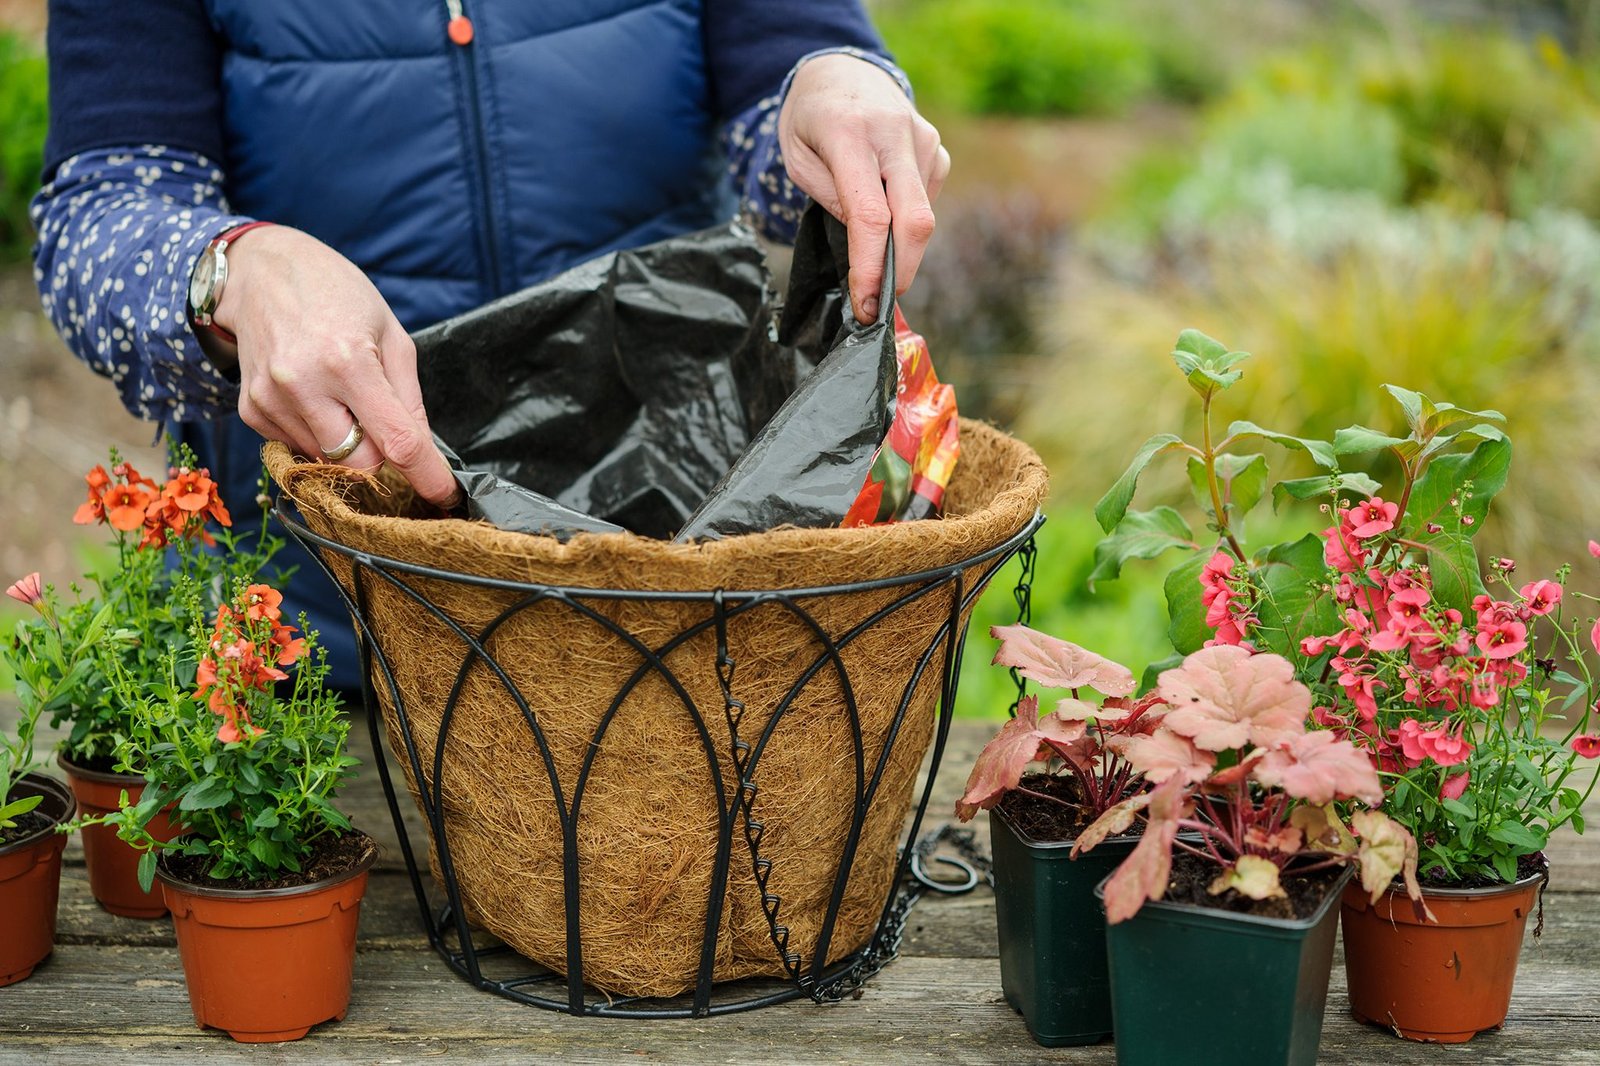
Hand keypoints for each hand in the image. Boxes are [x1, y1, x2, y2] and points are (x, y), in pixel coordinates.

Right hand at [209, 226, 458, 505]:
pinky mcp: (251, 411)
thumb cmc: (336, 295)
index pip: (397, 442)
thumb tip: (424, 453)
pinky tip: (315, 397)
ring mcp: (271, 401)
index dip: (427, 477)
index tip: (445, 495)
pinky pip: (297, 449)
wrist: (260, 271)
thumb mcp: (390, 334)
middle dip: (382, 460)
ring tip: (342, 397)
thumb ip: (409, 398)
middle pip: (359, 467)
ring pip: (327, 463)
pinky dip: (316, 435)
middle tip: (386, 428)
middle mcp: (303, 386)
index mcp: (348, 362)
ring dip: (346, 446)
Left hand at [777, 53, 949, 323]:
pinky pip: (926, 201)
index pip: (870, 215)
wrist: (842, 71)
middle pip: (915, 220)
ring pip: (922, 216)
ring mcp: (923, 139)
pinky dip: (905, 220)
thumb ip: (831, 199)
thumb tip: (867, 247)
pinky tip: (885, 204)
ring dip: (899, 246)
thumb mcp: (797, 159)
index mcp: (849, 133)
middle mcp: (894, 133)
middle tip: (880, 304)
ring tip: (869, 245)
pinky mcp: (937, 149)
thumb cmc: (810, 120)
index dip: (871, 268)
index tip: (867, 305)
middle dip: (901, 272)